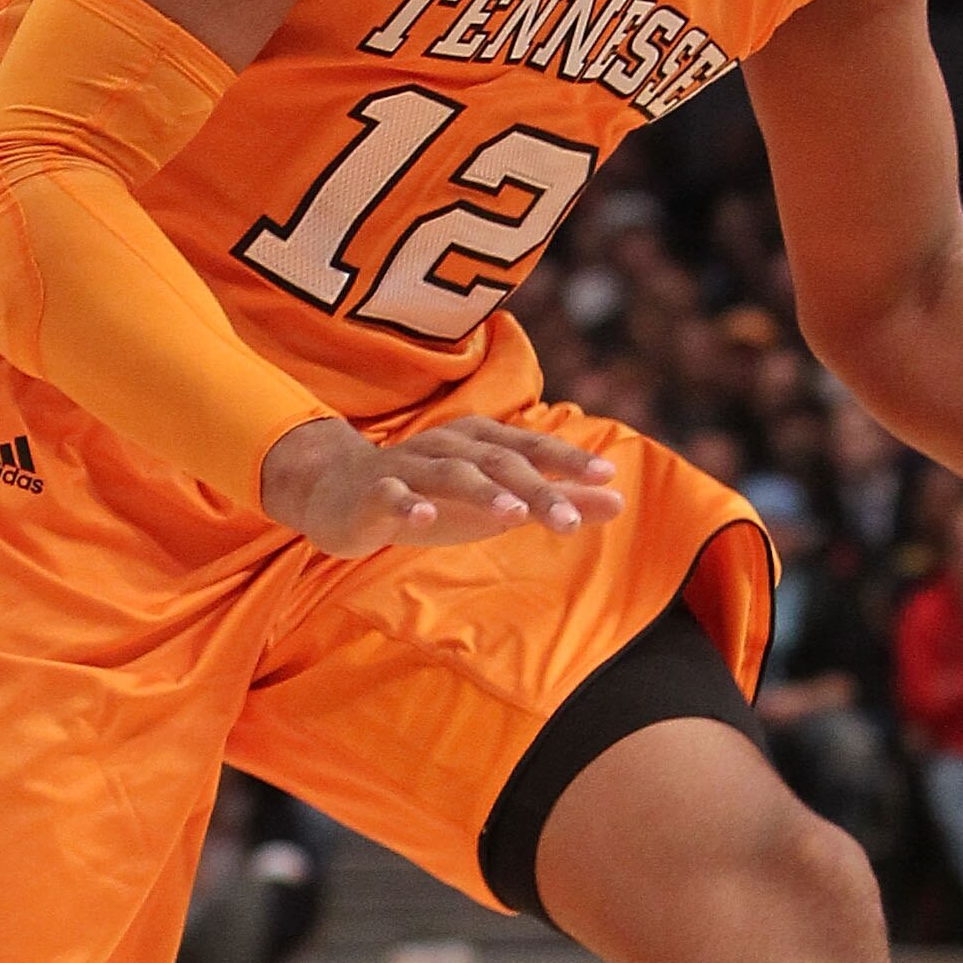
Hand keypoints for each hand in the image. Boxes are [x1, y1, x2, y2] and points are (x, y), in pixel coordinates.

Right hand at [261, 412, 621, 558]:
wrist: (342, 493)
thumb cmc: (433, 495)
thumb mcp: (498, 499)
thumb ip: (556, 499)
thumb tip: (620, 500)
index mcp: (482, 441)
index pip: (533, 448)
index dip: (568, 461)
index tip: (607, 479)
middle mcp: (450, 445)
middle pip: (500, 462)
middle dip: (537, 488)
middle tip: (571, 521)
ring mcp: (410, 467)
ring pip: (450, 474)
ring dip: (482, 491)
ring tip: (513, 513)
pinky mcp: (375, 494)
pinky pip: (393, 497)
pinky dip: (409, 504)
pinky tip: (424, 518)